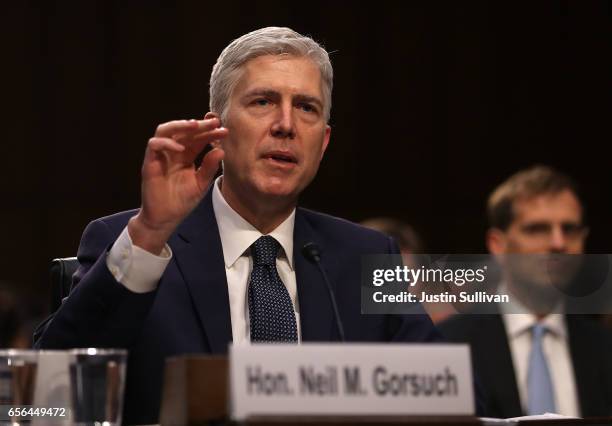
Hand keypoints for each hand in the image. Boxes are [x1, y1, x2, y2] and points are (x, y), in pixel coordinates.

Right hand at [128, 116, 227, 253]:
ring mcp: (161, 155)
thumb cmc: (182, 201)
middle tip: (214, 123)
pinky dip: (167, 143)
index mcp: (186, 155)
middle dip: (199, 125)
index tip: (224, 131)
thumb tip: (221, 151)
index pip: (198, 138)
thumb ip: (209, 168)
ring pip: (165, 130)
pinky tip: (181, 148)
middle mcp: (173, 152)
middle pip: (183, 130)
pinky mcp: (150, 163)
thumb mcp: (201, 184)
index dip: (210, 133)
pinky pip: (154, 145)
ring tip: (195, 126)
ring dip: (180, 125)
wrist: (166, 218)